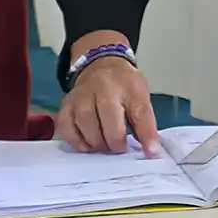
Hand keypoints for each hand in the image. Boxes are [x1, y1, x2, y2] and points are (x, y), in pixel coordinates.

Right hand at [56, 40, 160, 155]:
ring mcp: (80, 95)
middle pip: (108, 119)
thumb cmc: (123, 85)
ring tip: (104, 148)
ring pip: (84, 123)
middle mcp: (101, 87)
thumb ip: (146, 124)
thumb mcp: (141, 97)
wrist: (100, 65)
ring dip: (95, 143)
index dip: (145, 135)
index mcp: (126, 85)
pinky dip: (76, 141)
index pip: (138, 112)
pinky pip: (66, 126)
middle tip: (119, 149)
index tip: (149, 152)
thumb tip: (151, 151)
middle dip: (114, 142)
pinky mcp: (66, 104)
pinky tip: (87, 145)